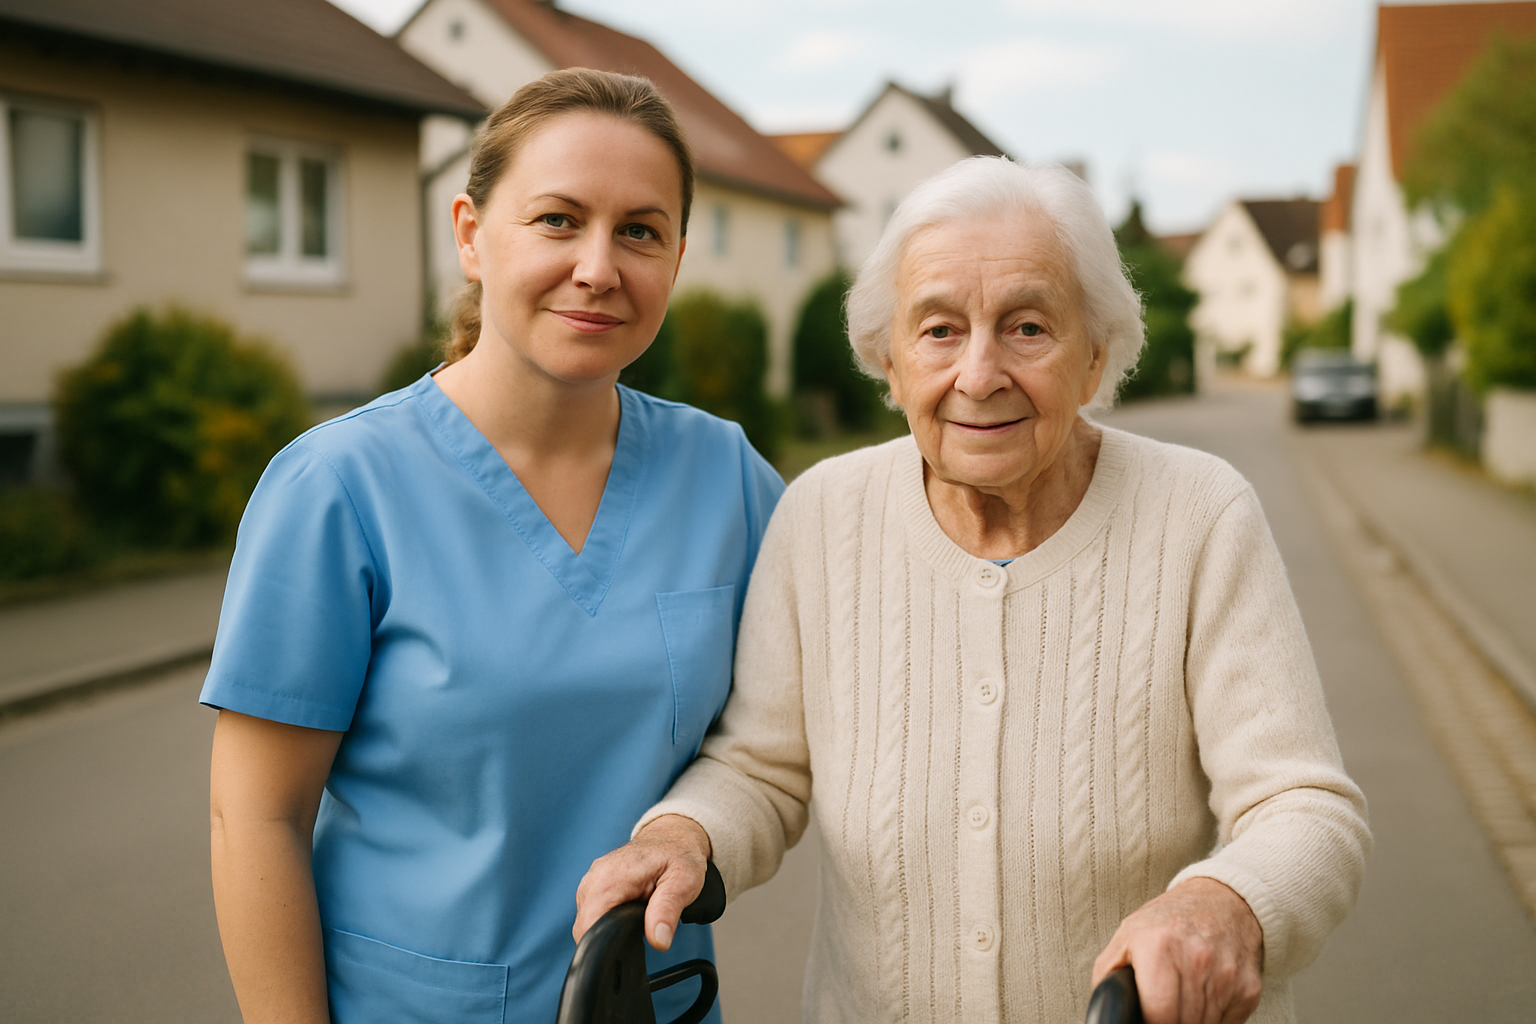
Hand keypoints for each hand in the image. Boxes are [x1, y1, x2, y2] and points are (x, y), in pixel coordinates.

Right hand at [574, 815, 712, 951]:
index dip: (606, 945)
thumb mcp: (683, 882)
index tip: (628, 948)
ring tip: (636, 920)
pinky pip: (591, 914)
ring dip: (608, 930)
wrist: (672, 836)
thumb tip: (658, 941)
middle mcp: (593, 879)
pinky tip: (627, 916)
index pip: (589, 927)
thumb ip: (667, 911)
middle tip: (641, 930)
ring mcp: (590, 883)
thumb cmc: (678, 855)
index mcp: (609, 878)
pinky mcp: (593, 887)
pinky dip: (606, 921)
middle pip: (585, 929)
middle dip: (610, 940)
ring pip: (587, 924)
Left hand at [1091, 877, 1263, 1023]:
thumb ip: (1109, 975)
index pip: (1160, 1013)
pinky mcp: (1248, 988)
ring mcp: (1226, 975)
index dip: (1151, 1021)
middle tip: (1163, 1008)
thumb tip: (1106, 1010)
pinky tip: (1204, 997)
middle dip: (1170, 1021)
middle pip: (1183, 1023)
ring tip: (1182, 999)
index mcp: (1159, 946)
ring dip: (1192, 1020)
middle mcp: (1196, 959)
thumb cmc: (1168, 922)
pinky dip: (1214, 1019)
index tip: (1148, 1016)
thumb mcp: (1127, 937)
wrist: (1221, 901)